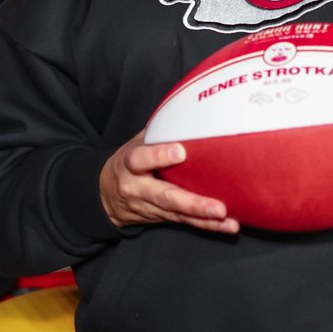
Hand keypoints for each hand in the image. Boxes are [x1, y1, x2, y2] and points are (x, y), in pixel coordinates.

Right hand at [98, 130, 239, 233]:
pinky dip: (207, 225)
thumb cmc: (130, 161)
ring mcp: (150, 207)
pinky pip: (185, 222)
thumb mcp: (136, 143)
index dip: (158, 155)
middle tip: (217, 207)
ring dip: (205, 219)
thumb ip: (159, 131)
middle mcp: (138, 189)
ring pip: (178, 214)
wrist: (103, 196)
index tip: (180, 152)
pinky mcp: (161, 218)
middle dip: (192, 203)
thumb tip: (190, 106)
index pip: (140, 159)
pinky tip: (229, 225)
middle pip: (165, 197)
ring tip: (228, 219)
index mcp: (130, 164)